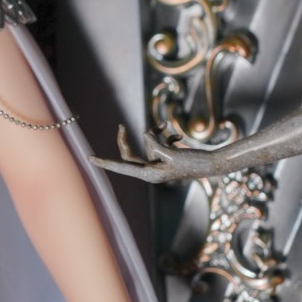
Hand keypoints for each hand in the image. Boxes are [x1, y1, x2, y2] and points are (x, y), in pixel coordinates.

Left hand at [91, 126, 213, 182]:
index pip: (122, 166)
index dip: (105, 162)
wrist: (212, 164)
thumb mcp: (171, 153)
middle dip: (127, 141)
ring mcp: (158, 165)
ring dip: (156, 135)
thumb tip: (146, 135)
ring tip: (167, 130)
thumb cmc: (193, 162)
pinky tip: (178, 135)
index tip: (89, 158)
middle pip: (130, 155)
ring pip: (146, 145)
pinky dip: (166, 137)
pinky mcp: (166, 158)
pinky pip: (159, 144)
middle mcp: (151, 171)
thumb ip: (155, 145)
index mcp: (149, 174)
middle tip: (120, 127)